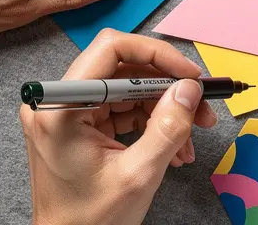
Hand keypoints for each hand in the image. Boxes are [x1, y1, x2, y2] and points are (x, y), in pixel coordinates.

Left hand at [21, 29, 217, 224]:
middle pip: (122, 68)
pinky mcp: (76, 124)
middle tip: (201, 105)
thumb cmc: (89, 221)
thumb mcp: (138, 175)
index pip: (111, 50)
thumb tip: (190, 89)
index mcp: (60, 109)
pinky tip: (174, 144)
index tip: (190, 75)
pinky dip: (150, 121)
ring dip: (164, 107)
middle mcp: (56, 102)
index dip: (157, 55)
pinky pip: (121, 107)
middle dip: (167, 86)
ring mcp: (65, 112)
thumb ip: (168, 128)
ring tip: (192, 135)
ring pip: (127, 87)